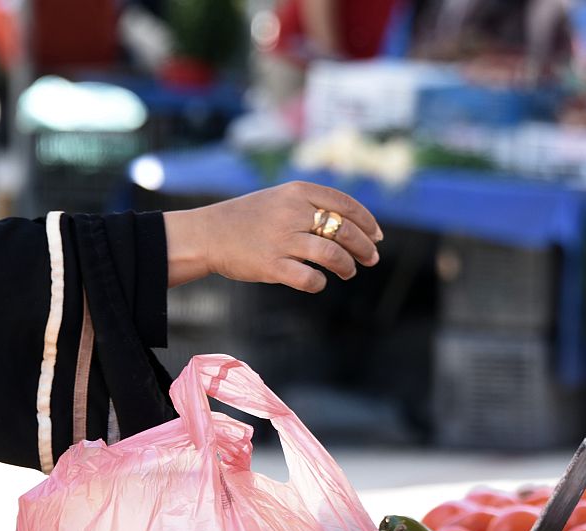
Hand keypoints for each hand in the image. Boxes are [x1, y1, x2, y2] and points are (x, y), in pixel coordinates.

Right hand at [163, 181, 381, 291]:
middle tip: (371, 258)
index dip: (367, 222)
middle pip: (345, 230)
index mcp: (297, 192)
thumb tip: (356, 227)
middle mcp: (292, 212)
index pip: (345, 204)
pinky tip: (318, 282)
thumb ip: (313, 206)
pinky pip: (309, 279)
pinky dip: (320, 283)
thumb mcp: (281, 198)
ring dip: (348, 266)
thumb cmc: (249, 219)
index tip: (377, 236)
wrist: (208, 234)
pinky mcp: (271, 265)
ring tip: (349, 271)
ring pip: (333, 254)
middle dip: (365, 247)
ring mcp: (282, 239)